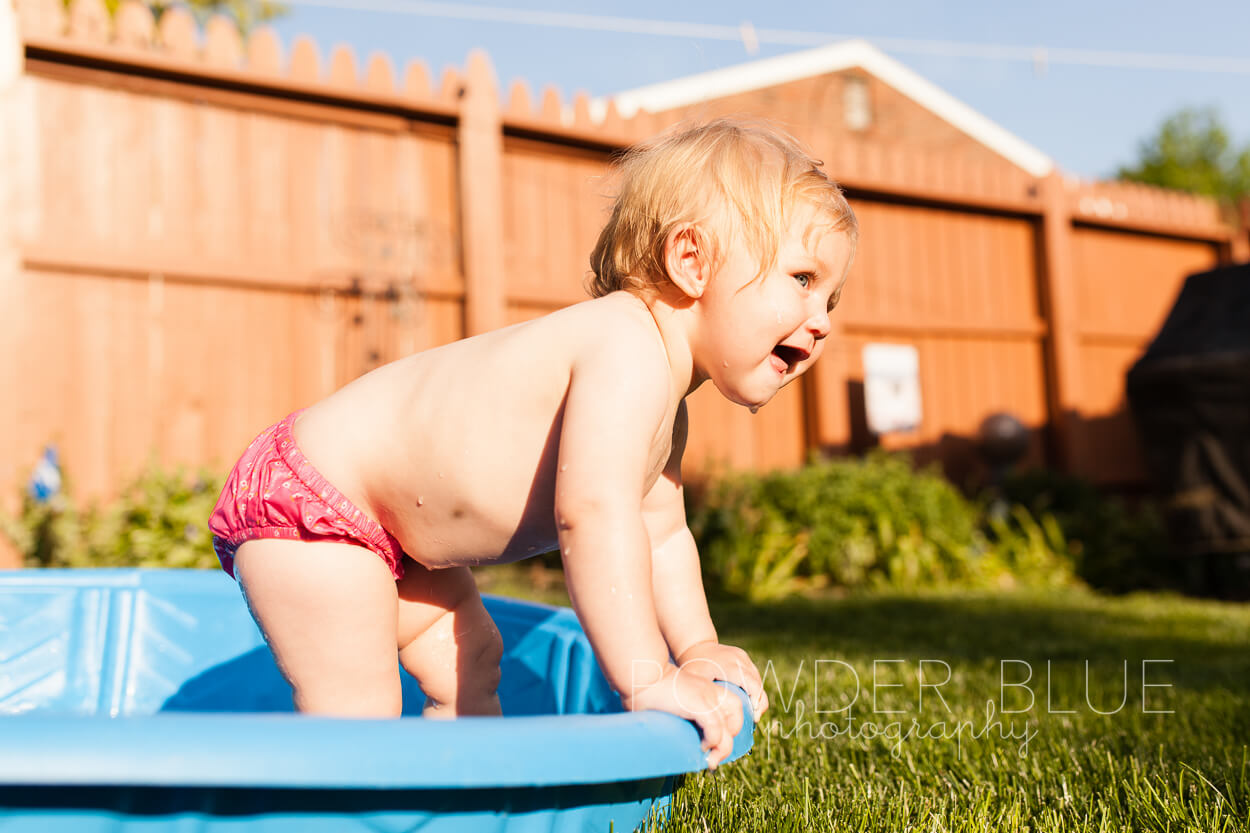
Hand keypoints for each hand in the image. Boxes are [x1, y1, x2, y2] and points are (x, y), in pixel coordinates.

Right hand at [622, 663, 744, 769]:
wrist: (643, 675)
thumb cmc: (648, 690)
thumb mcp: (674, 702)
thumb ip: (680, 714)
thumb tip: (667, 737)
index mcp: (707, 690)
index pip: (731, 711)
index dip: (725, 731)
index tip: (711, 748)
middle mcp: (712, 692)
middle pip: (737, 718)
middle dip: (728, 742)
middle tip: (713, 759)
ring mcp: (708, 698)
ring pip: (731, 727)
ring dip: (723, 746)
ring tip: (710, 757)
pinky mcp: (701, 705)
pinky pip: (716, 730)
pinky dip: (712, 742)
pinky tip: (701, 747)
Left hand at [676, 641, 768, 722]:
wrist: (694, 644)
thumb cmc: (692, 665)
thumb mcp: (696, 681)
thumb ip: (704, 697)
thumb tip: (714, 721)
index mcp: (730, 665)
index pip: (753, 686)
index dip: (757, 703)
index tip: (754, 718)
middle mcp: (740, 659)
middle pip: (758, 684)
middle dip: (759, 703)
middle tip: (755, 719)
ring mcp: (743, 657)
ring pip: (757, 679)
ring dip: (758, 696)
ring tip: (752, 712)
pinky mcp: (743, 657)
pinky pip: (753, 675)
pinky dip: (754, 688)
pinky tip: (749, 701)